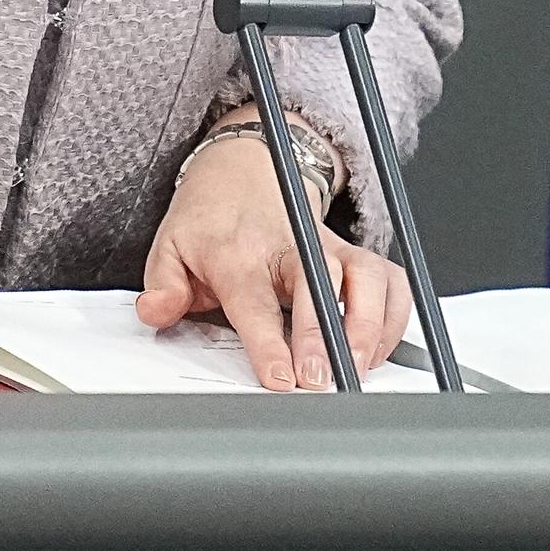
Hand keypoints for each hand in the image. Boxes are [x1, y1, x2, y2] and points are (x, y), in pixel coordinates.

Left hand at [136, 134, 409, 390]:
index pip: (254, 297)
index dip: (269, 341)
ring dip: (369, 325)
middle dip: (325, 334)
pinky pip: (390, 280)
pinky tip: (379, 349)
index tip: (280, 377)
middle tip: (322, 380)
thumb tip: (154, 312)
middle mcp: (289, 246)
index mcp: (238, 252)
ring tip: (358, 368)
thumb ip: (162, 285)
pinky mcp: (355, 253)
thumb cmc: (210, 219)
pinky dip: (395, 316)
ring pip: (365, 276)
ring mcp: (327, 247)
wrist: (242, 170)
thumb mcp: (170, 246)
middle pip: (317, 282)